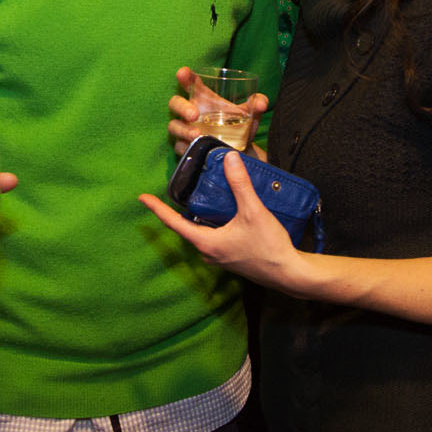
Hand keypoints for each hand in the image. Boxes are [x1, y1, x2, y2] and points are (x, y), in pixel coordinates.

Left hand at [139, 150, 306, 293]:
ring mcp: (220, 258)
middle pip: (187, 228)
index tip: (142, 198)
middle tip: (172, 193)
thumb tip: (230, 158)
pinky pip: (214, 238)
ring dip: (197, 218)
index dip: (158, 209)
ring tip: (197, 198)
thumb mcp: (253, 211)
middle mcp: (209, 253)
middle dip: (178, 211)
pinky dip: (211, 224)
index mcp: (207, 243)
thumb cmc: (269, 246)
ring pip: (201, 234)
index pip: (174, 223)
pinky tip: (222, 214)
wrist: (289, 273)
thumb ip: (239, 184)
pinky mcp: (231, 258)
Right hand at [167, 65, 268, 155]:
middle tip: (194, 115)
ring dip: (184, 130)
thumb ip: (256, 105)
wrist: (240, 152)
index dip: (184, 76)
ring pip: (174, 126)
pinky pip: (179, 146)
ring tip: (198, 135)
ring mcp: (186, 129)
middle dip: (182, 107)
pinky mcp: (185, 147)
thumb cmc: (240, 127)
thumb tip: (261, 103)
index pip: (190, 83)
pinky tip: (194, 148)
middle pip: (176, 103)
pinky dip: (185, 146)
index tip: (183, 72)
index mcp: (204, 98)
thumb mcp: (250, 115)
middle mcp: (191, 111)